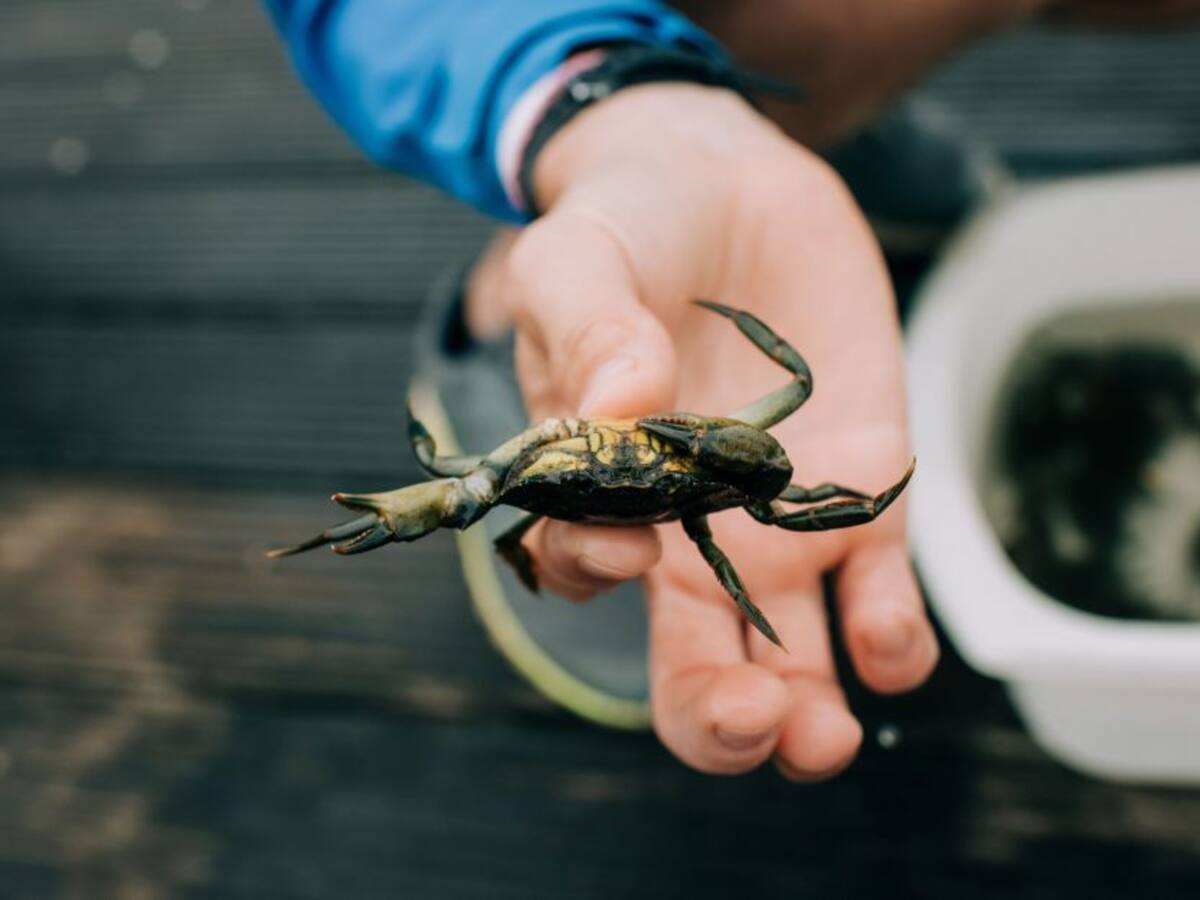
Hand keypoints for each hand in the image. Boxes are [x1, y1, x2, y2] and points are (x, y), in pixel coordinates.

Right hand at [469, 83, 937, 775]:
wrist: (726, 180)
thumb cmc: (627, 224)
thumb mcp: (580, 259)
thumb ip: (589, 330)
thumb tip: (618, 409)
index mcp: (598, 491)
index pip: (584, 567)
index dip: (599, 572)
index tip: (629, 546)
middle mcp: (684, 533)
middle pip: (693, 664)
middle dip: (717, 717)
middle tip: (749, 723)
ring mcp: (774, 525)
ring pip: (788, 658)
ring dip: (808, 714)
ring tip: (824, 734)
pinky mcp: (858, 495)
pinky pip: (876, 592)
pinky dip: (887, 636)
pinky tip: (889, 645)